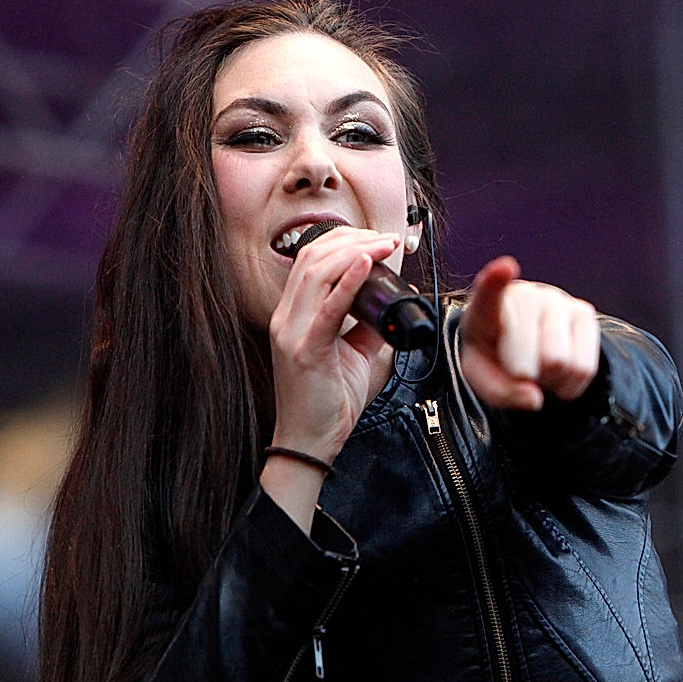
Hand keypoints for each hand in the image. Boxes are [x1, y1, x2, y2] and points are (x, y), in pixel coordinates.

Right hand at [262, 228, 399, 530]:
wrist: (311, 443)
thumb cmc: (330, 401)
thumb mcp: (357, 354)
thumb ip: (369, 327)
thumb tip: (395, 305)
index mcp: (295, 314)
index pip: (311, 259)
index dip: (344, 240)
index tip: (378, 239)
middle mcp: (287, 317)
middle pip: (313, 257)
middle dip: (353, 239)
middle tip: (387, 239)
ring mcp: (291, 332)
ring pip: (317, 273)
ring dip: (355, 252)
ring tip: (384, 246)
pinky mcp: (305, 350)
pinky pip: (327, 308)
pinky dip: (348, 281)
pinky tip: (367, 264)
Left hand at [461, 256, 599, 410]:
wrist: (522, 346)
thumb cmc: (495, 357)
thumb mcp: (483, 378)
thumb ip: (500, 392)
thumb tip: (534, 399)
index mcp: (486, 307)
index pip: (490, 291)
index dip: (496, 280)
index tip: (506, 267)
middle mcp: (525, 295)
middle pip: (532, 355)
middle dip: (527, 376)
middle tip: (518, 370)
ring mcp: (557, 300)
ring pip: (561, 362)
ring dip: (549, 380)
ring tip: (538, 368)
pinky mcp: (584, 311)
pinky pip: (584, 367)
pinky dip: (569, 385)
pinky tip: (557, 372)